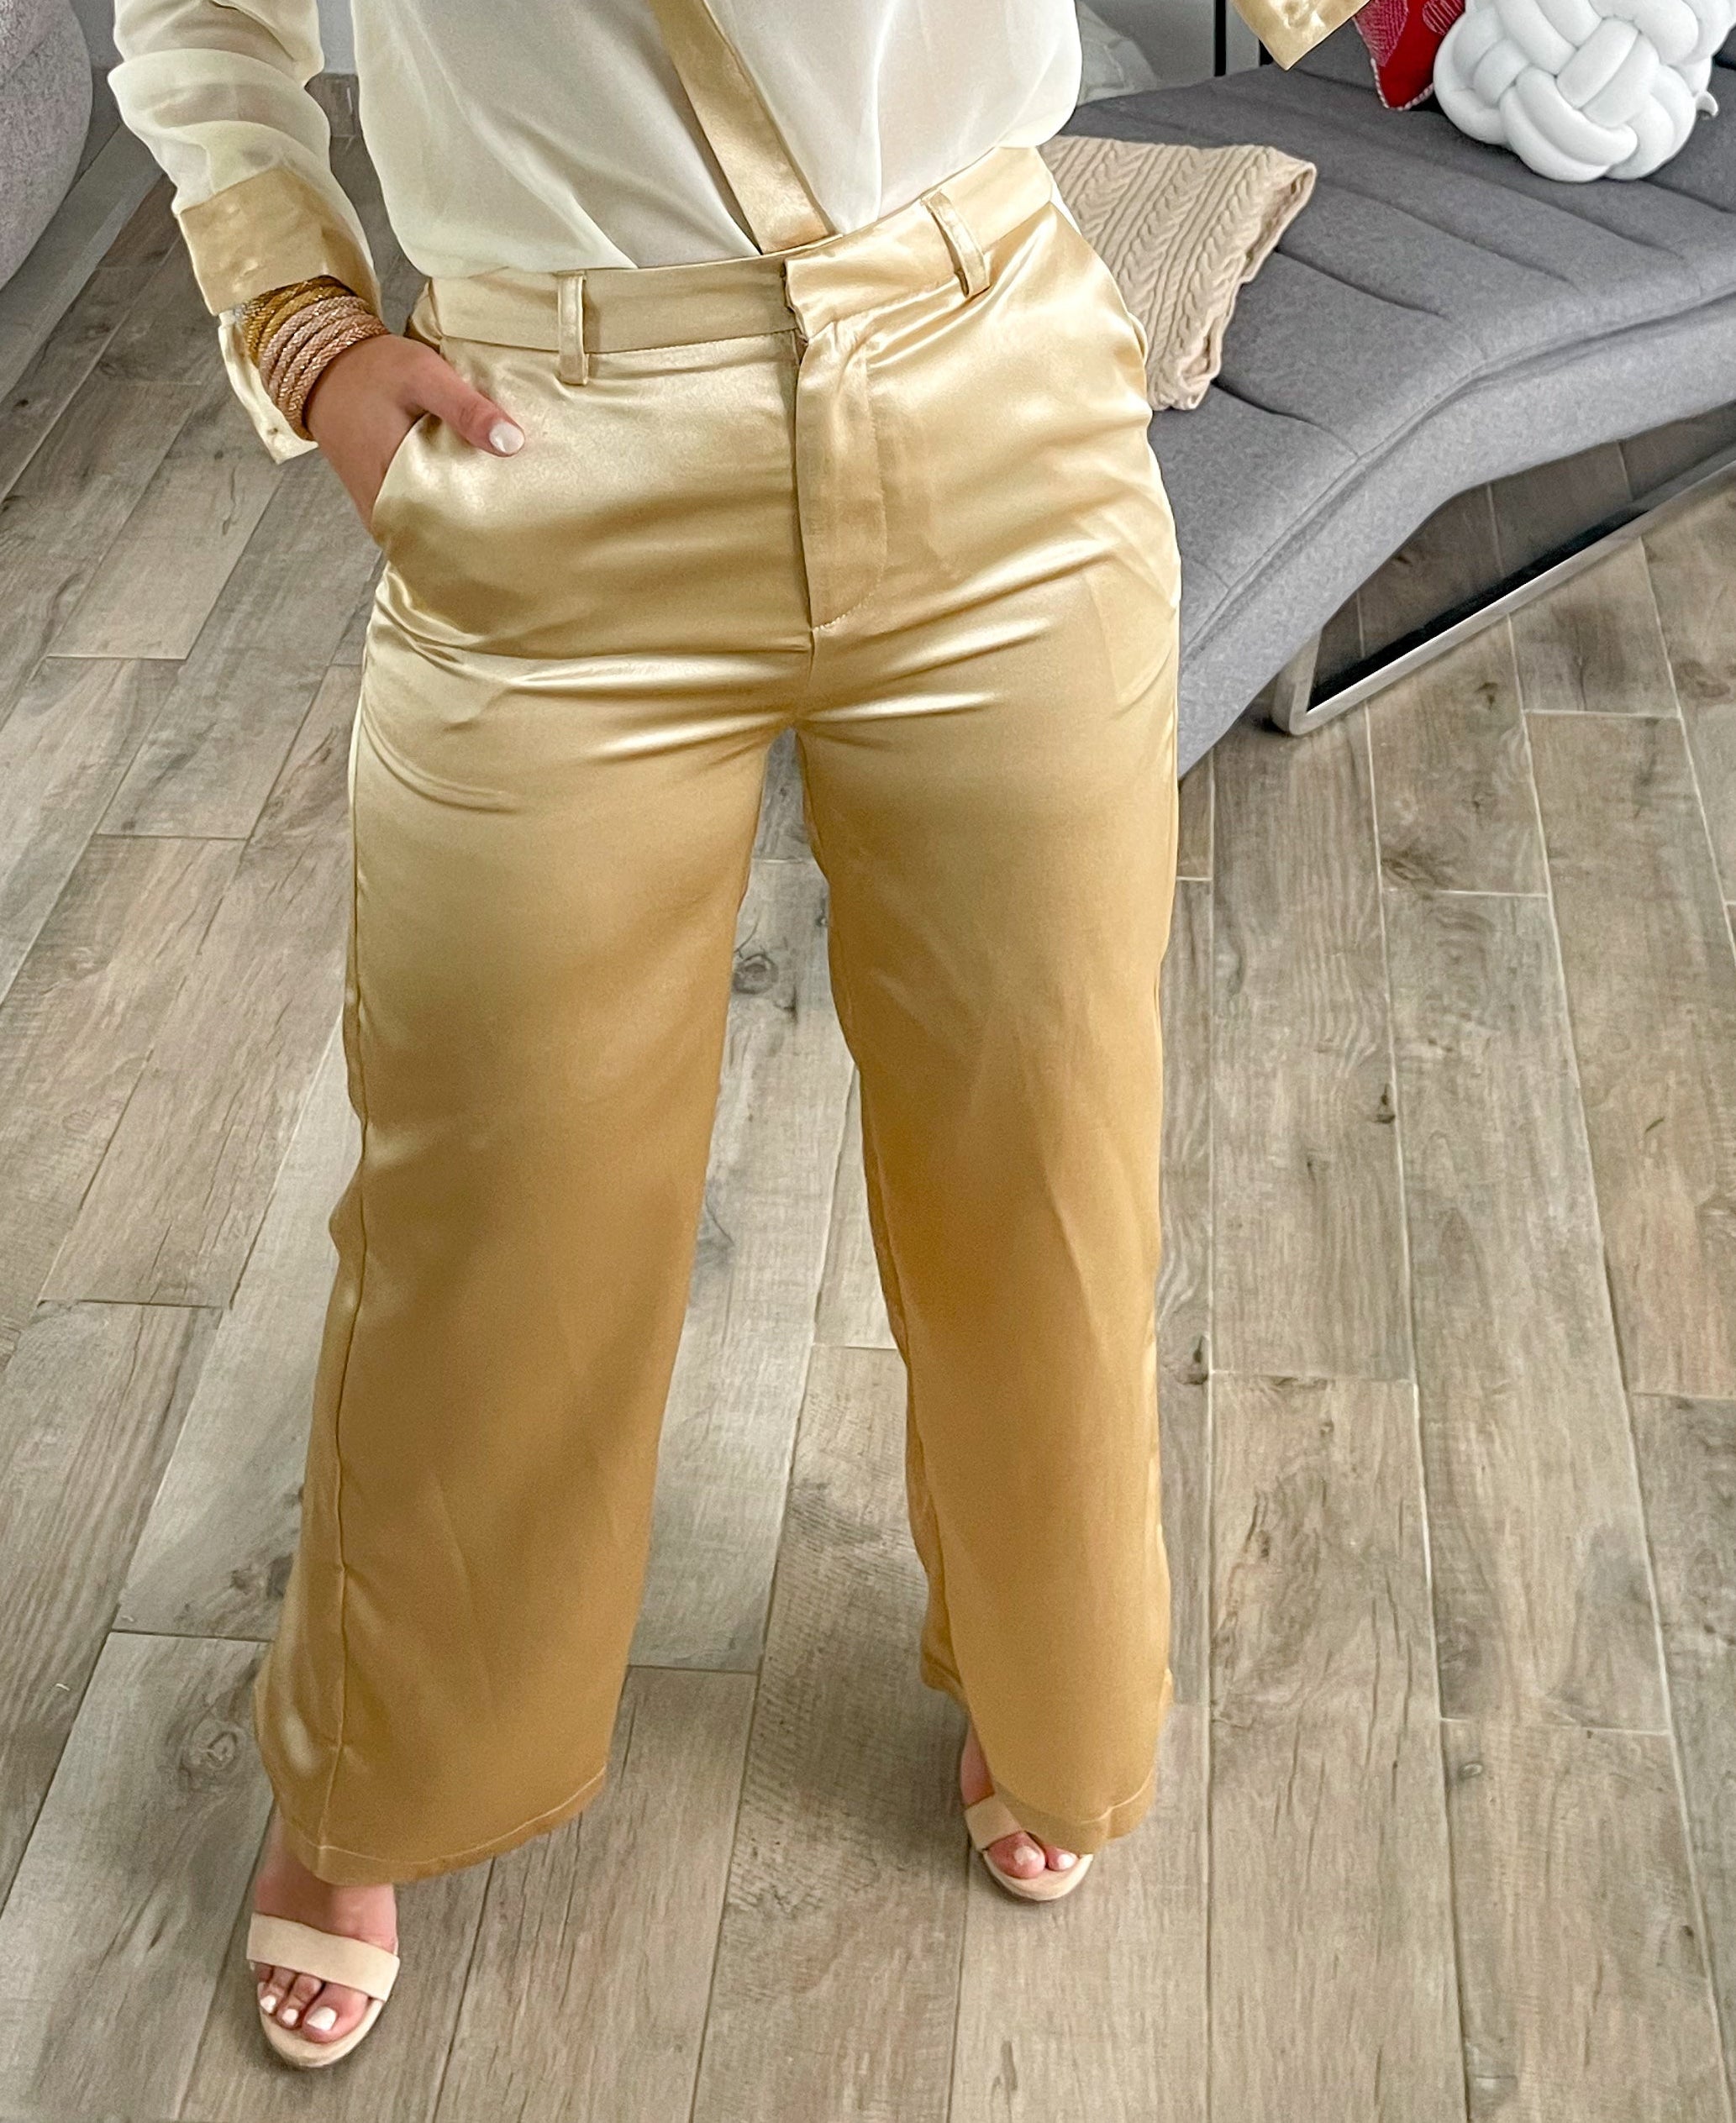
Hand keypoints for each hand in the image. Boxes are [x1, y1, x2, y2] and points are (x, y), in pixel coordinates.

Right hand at [301, 331, 523, 532]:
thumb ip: (466, 409)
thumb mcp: (424, 376)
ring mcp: (377, 507)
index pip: (450, 529)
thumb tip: (512, 444)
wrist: (326, 366)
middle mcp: (383, 506)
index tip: (521, 526)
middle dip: (476, 532)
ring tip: (496, 519)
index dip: (487, 529)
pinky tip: (463, 504)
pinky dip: (436, 515)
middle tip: (517, 526)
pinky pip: (411, 521)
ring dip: (456, 525)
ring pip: (424, 533)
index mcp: (396, 482)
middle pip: (440, 536)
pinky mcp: (376, 500)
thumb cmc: (373, 370)